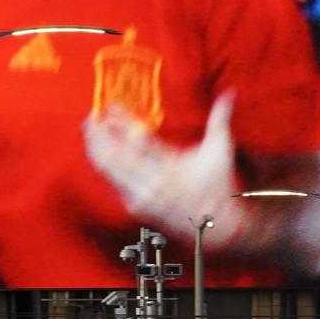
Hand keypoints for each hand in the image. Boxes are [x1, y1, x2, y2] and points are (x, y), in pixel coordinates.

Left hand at [83, 94, 240, 239]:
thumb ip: (220, 120)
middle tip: (90, 117)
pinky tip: (99, 154)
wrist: (216, 225)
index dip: (122, 121)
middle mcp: (153, 181)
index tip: (110, 105)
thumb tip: (229, 93)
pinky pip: (113, 184)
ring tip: (89, 131)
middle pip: (115, 155)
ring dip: (97, 150)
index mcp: (172, 164)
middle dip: (98, 134)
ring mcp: (142, 196)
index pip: (140, 139)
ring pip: (109, 171)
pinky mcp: (136, 207)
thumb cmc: (218, 185)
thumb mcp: (220, 151)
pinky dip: (105, 167)